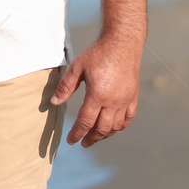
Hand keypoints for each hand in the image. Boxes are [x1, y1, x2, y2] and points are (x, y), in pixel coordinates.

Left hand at [49, 32, 141, 146]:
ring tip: (95, 138)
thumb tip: (54, 102)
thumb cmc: (98, 54)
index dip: (77, 133)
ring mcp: (125, 101)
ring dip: (104, 135)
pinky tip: (113, 129)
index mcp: (98, 95)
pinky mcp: (133, 97)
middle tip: (82, 143)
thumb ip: (65, 87)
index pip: (86, 122)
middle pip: (102, 128)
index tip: (71, 141)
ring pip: (116, 126)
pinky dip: (120, 127)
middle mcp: (114, 102)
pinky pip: (128, 118)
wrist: (122, 45)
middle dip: (91, 138)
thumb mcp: (77, 68)